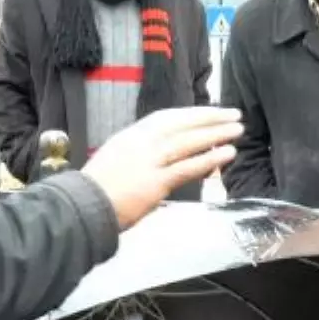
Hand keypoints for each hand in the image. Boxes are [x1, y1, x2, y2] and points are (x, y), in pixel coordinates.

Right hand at [82, 107, 242, 230]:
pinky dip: (208, 159)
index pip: (167, 119)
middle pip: (182, 125)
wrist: (81, 207)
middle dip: (210, 118)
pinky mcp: (154, 183)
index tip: (210, 112)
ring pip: (188, 142)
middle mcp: (140, 143)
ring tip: (237, 130)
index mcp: (130, 137)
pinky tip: (226, 154)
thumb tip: (156, 161)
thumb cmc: (94, 193)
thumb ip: (136, 159)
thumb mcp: (114, 164)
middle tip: (233, 114)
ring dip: (215, 134)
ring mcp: (148, 162)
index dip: (191, 114)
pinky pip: (187, 167)